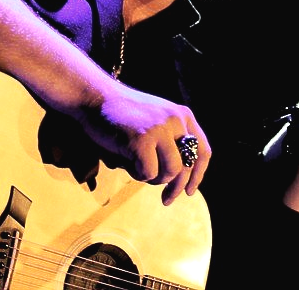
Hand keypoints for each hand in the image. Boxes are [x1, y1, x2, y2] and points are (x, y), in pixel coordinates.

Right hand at [77, 79, 211, 205]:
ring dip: (153, 178)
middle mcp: (176, 120)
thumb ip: (171, 140)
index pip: (202, 151)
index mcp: (183, 115)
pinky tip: (125, 158)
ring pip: (170, 172)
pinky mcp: (142, 140)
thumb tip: (183, 178)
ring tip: (135, 164)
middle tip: (166, 201)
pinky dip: (136, 173)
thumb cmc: (122, 115)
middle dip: (176, 188)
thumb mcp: (156, 120)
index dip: (198, 175)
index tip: (189, 192)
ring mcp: (160, 129)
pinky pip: (148, 174)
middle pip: (188, 166)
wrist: (96, 97)